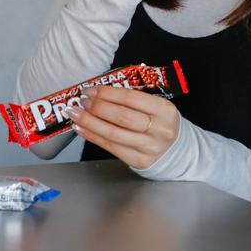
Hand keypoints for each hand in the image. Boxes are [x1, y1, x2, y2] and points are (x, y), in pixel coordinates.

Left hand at [65, 85, 180, 170]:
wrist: (176, 150)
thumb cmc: (160, 123)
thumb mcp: (157, 106)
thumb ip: (134, 99)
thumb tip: (100, 92)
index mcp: (164, 110)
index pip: (132, 98)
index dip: (108, 93)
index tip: (91, 90)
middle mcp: (159, 129)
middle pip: (122, 117)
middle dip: (97, 108)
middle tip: (82, 101)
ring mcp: (149, 147)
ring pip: (113, 134)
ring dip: (90, 123)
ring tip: (75, 114)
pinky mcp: (139, 161)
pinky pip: (111, 147)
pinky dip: (93, 137)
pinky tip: (82, 129)